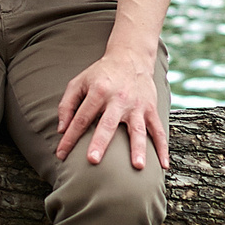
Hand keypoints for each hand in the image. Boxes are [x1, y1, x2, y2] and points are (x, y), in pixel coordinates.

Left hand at [55, 49, 166, 169]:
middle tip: (93, 160)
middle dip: (100, 142)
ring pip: (137, 129)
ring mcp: (137, 105)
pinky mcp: (151, 109)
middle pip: (108, 124)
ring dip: (138, 148)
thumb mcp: (79, 82)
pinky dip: (162, 148)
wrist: (131, 58)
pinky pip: (158, 130)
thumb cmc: (100, 74)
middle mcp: (118, 99)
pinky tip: (164, 165)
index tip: (60, 155)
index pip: (81, 118)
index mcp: (98, 91)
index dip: (70, 137)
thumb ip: (66, 105)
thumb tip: (61, 130)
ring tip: (138, 166)